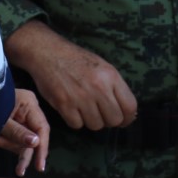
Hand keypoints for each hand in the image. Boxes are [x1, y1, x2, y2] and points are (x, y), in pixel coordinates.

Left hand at [0, 89, 49, 175]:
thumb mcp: (1, 121)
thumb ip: (17, 132)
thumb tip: (36, 142)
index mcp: (29, 103)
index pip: (42, 128)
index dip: (42, 148)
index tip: (40, 165)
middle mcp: (29, 110)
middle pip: (35, 136)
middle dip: (25, 153)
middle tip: (20, 171)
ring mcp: (21, 118)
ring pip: (24, 140)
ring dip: (9, 146)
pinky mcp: (14, 125)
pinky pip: (15, 139)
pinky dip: (5, 143)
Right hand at [6, 22, 136, 130]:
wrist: (48, 52)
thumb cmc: (76, 59)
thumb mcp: (102, 66)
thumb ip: (115, 87)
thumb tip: (128, 112)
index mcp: (111, 76)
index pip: (130, 107)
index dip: (128, 118)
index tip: (123, 119)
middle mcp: (98, 87)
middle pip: (114, 120)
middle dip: (109, 120)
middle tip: (101, 113)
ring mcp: (81, 97)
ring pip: (96, 125)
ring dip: (91, 120)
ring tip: (85, 108)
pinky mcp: (64, 105)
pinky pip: (77, 125)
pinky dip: (75, 120)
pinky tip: (73, 108)